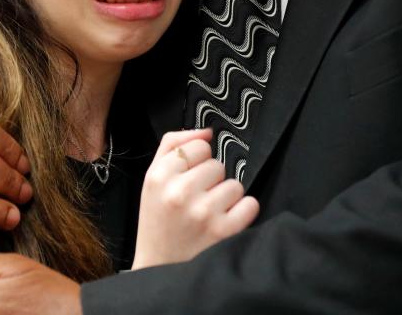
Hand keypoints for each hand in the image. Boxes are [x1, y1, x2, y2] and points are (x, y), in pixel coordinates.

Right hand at [132, 130, 258, 269]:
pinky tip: (226, 222)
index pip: (198, 147)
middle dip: (211, 181)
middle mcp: (179, 192)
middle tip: (197, 200)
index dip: (197, 162)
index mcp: (158, 176)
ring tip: (210, 213)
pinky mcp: (223, 231)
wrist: (158, 268)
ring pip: (235, 184)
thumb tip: (206, 132)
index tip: (189, 178)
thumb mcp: (152, 180)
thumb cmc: (158, 221)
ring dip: (227, 198)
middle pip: (217, 165)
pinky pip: (250, 204)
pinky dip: (243, 213)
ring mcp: (202, 212)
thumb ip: (173, 145)